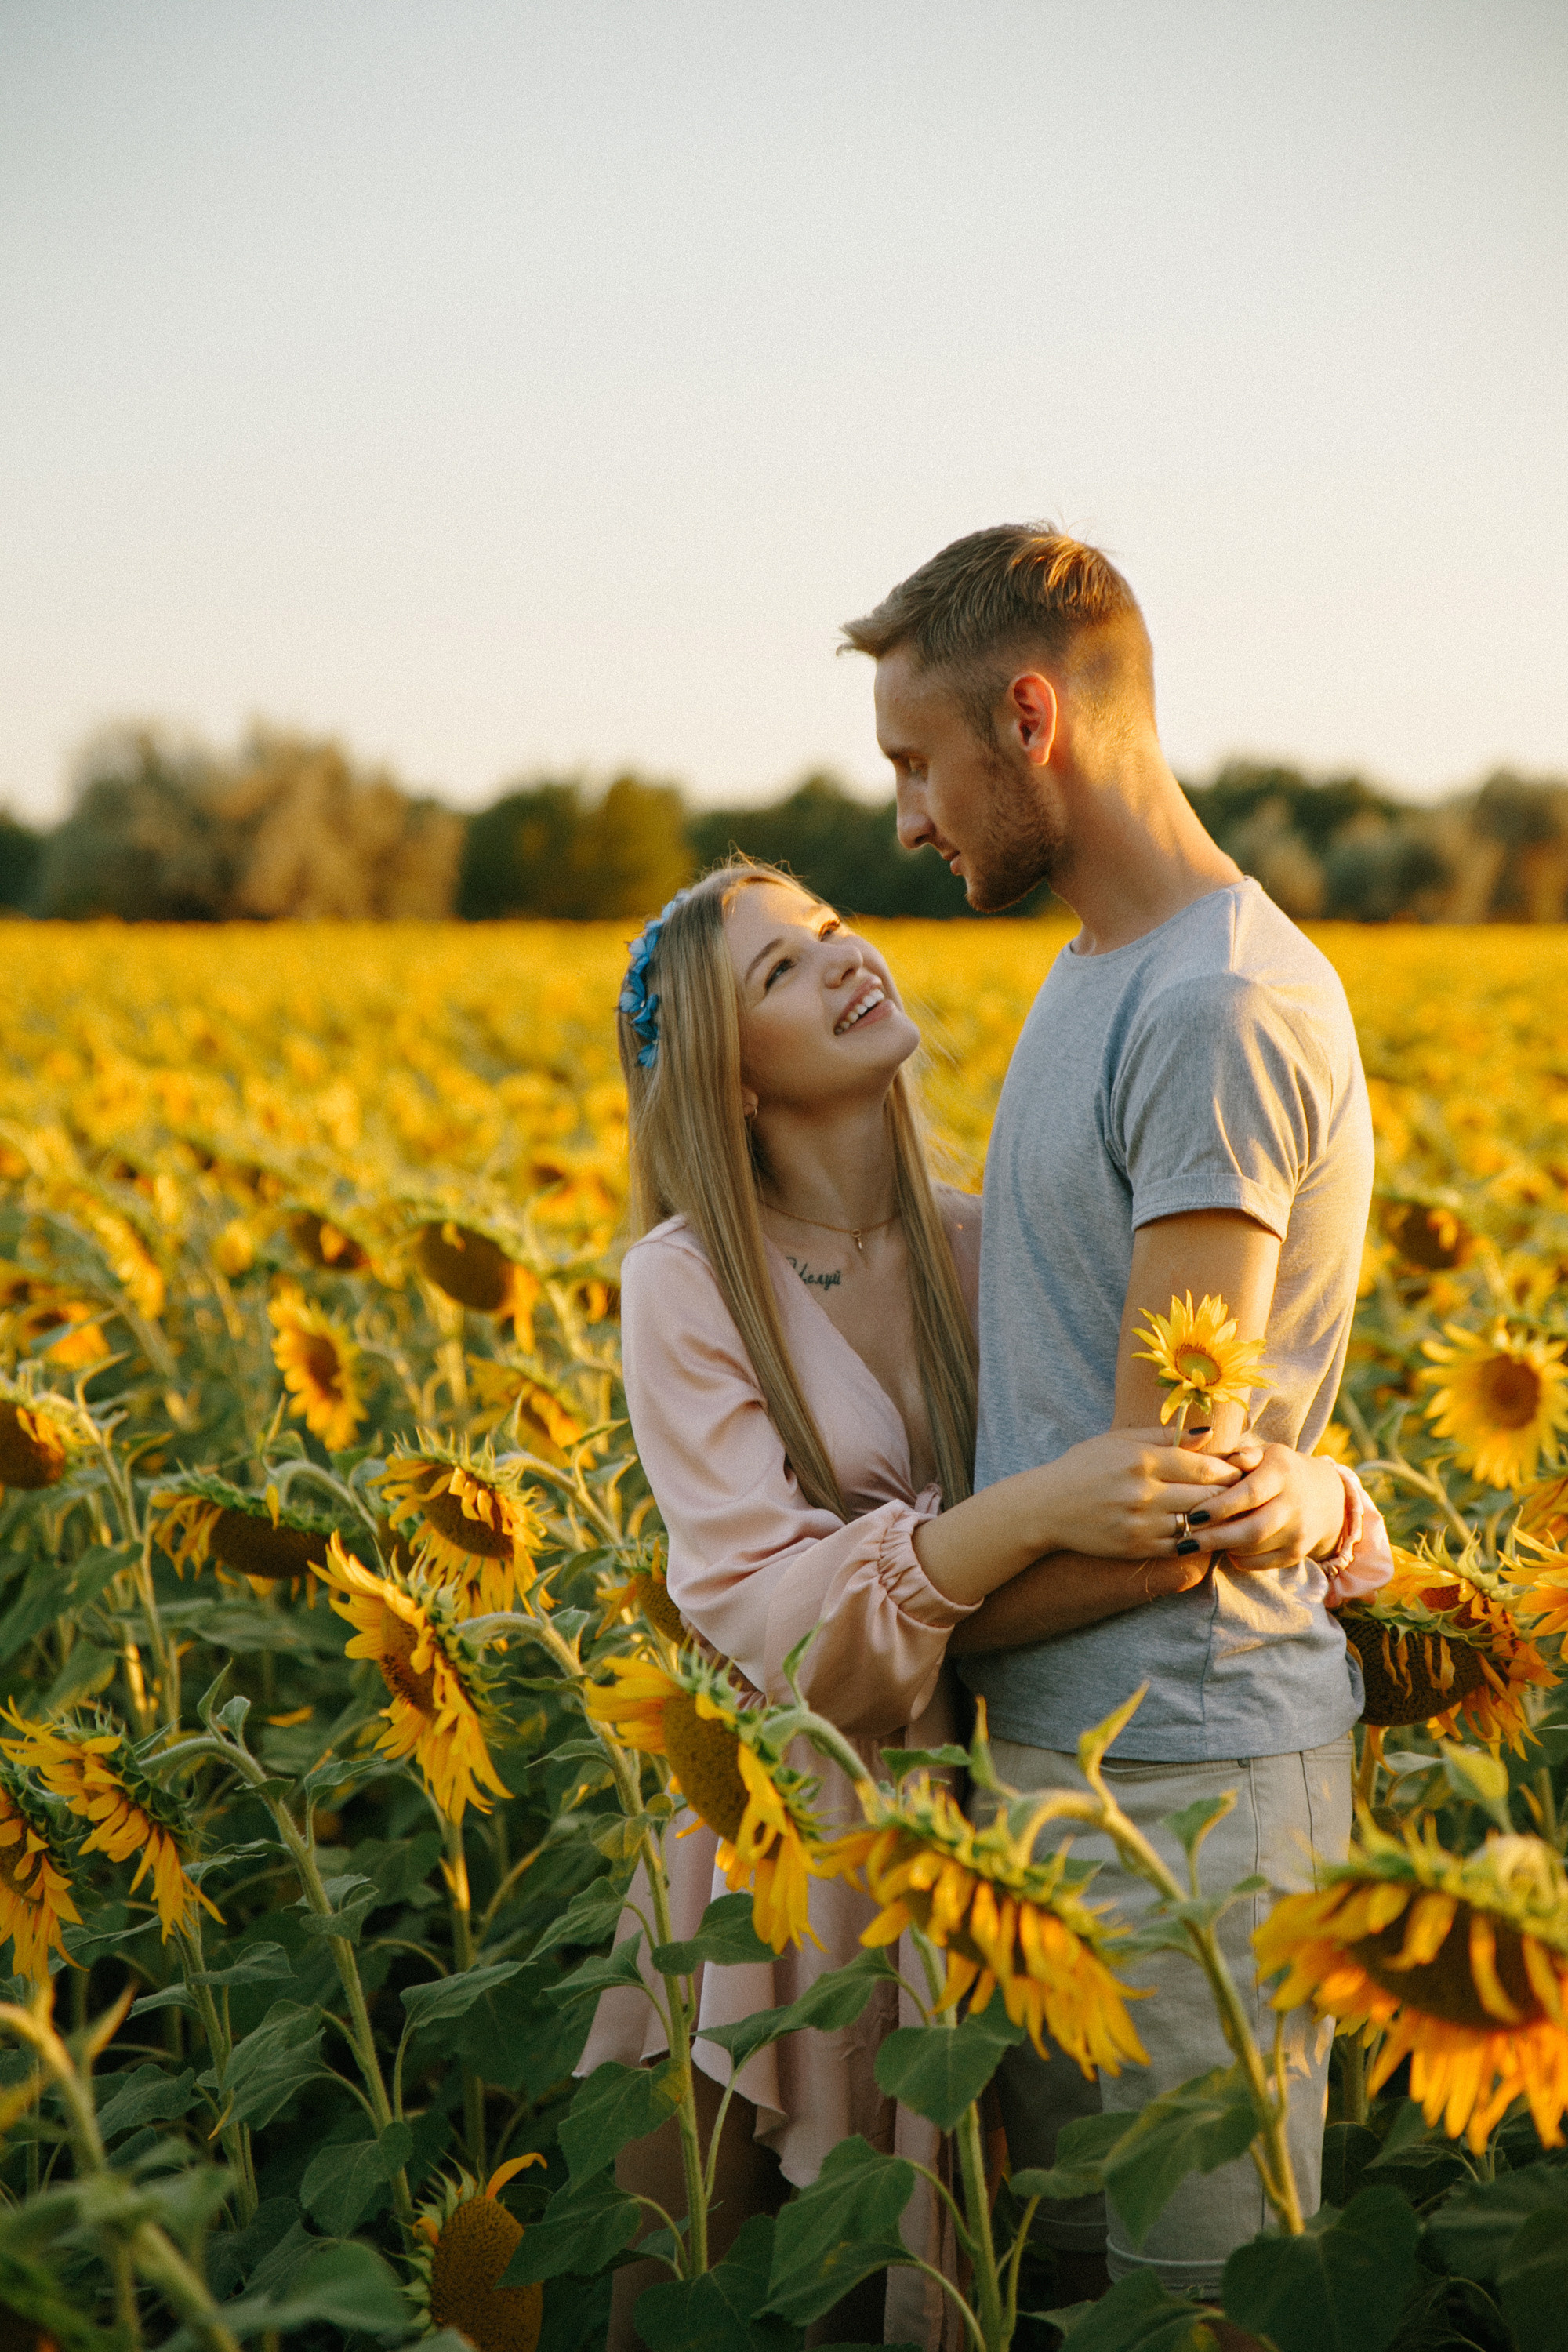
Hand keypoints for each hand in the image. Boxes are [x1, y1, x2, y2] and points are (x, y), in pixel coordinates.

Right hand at [1035, 1430, 1243, 1559]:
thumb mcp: (1118, 1441)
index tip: (1238, 1469)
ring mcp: (1140, 1524)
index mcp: (1140, 1460)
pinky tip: (1200, 1531)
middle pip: (1205, 1496)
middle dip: (1229, 1494)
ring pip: (1196, 1524)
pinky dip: (1195, 1539)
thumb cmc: (1084, 1467)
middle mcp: (1143, 1493)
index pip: (1201, 1466)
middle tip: (1243, 1492)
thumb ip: (1164, 1436)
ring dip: (1216, 1519)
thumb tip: (1207, 1433)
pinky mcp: (1135, 1548)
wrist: (1046, 1507)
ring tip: (1227, 1513)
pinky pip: (1179, 1546)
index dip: (1227, 1469)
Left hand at [1179, 1442, 1345, 1573]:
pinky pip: (1260, 1564)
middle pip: (1253, 1529)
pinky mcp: (1297, 1553)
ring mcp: (1299, 1532)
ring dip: (1224, 1547)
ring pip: (1254, 1549)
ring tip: (1200, 1543)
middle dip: (1215, 1538)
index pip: (1250, 1494)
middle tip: (1186, 1542)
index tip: (1193, 1514)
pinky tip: (1225, 1549)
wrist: (1323, 1496)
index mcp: (1282, 1473)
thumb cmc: (1278, 1470)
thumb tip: (1229, 1459)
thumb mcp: (1265, 1453)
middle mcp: (1295, 1504)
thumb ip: (1243, 1454)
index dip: (1220, 1506)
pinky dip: (1239, 1559)